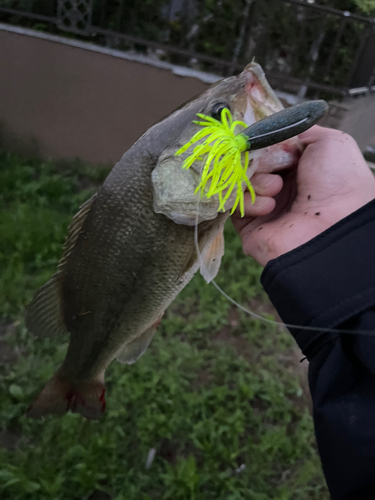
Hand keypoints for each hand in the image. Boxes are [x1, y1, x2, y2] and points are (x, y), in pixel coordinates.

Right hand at [232, 126, 374, 266]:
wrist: (334, 226)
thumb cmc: (338, 182)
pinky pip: (233, 204)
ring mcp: (262, 206)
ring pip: (239, 181)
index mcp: (296, 168)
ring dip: (256, 181)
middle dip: (259, 160)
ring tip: (276, 189)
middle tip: (276, 167)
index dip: (262, 143)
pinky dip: (249, 201)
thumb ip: (299, 130)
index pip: (265, 148)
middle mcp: (279, 186)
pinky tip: (269, 207)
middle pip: (249, 162)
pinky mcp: (248, 225)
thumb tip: (274, 131)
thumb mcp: (329, 142)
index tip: (263, 141)